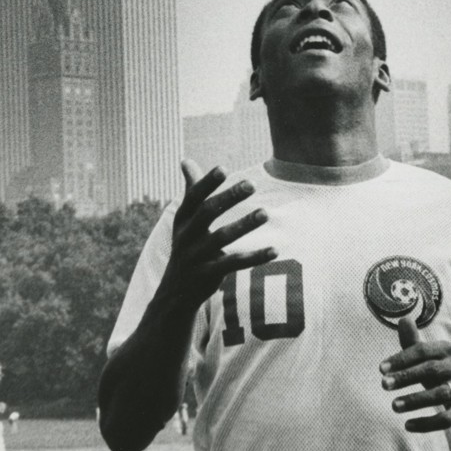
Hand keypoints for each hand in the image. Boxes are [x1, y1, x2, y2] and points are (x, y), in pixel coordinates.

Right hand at [159, 162, 274, 306]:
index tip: (223, 168)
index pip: (193, 197)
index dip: (207, 183)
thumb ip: (190, 190)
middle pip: (207, 213)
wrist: (175, 291)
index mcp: (182, 219)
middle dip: (228, 198)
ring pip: (222, 238)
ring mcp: (196, 256)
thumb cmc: (187, 246)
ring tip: (265, 213)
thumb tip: (185, 160)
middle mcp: (186, 236)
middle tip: (251, 183)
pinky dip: (255, 257)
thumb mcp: (184, 220)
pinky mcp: (208, 275)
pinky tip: (274, 250)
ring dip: (244, 225)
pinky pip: (234, 264)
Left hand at [381, 320, 450, 431]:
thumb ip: (413, 342)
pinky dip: (427, 423)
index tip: (381, 369)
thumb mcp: (430, 358)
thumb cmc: (443, 373)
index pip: (422, 351)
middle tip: (383, 385)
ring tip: (393, 406)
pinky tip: (408, 425)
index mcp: (447, 350)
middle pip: (431, 370)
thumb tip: (403, 319)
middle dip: (406, 377)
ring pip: (440, 395)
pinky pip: (447, 418)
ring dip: (415, 400)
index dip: (401, 359)